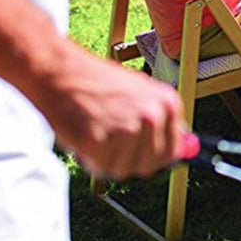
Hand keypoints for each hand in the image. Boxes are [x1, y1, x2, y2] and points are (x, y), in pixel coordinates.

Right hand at [41, 44, 186, 178]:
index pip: (173, 151)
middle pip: (149, 165)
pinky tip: (84, 135)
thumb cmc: (97, 82)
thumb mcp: (139, 92)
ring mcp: (126, 129)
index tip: (138, 153)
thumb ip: (160, 122)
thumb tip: (181, 152)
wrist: (59, 71)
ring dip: (108, 160)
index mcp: (167, 103)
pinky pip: (101, 167)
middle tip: (111, 143)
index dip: (154, 158)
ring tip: (96, 132)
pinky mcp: (99, 140)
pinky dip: (91, 159)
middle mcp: (152, 116)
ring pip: (124, 169)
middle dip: (129, 160)